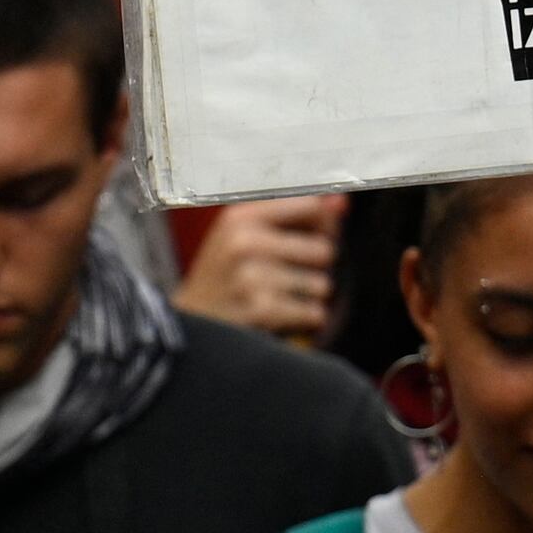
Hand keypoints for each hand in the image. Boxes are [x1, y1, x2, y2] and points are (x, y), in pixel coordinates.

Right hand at [175, 195, 343, 343]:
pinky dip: (302, 320)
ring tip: (274, 298)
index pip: (311, 206)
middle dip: (311, 268)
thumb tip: (342, 202)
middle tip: (280, 277)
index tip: (308, 237)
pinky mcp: (262, 311)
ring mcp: (251, 278)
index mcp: (239, 217)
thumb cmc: (224, 278)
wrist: (190, 329)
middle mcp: (243, 242)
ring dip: (306, 297)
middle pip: (323, 250)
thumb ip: (296, 215)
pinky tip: (276, 317)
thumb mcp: (245, 236)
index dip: (322, 225)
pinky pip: (315, 313)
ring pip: (322, 284)